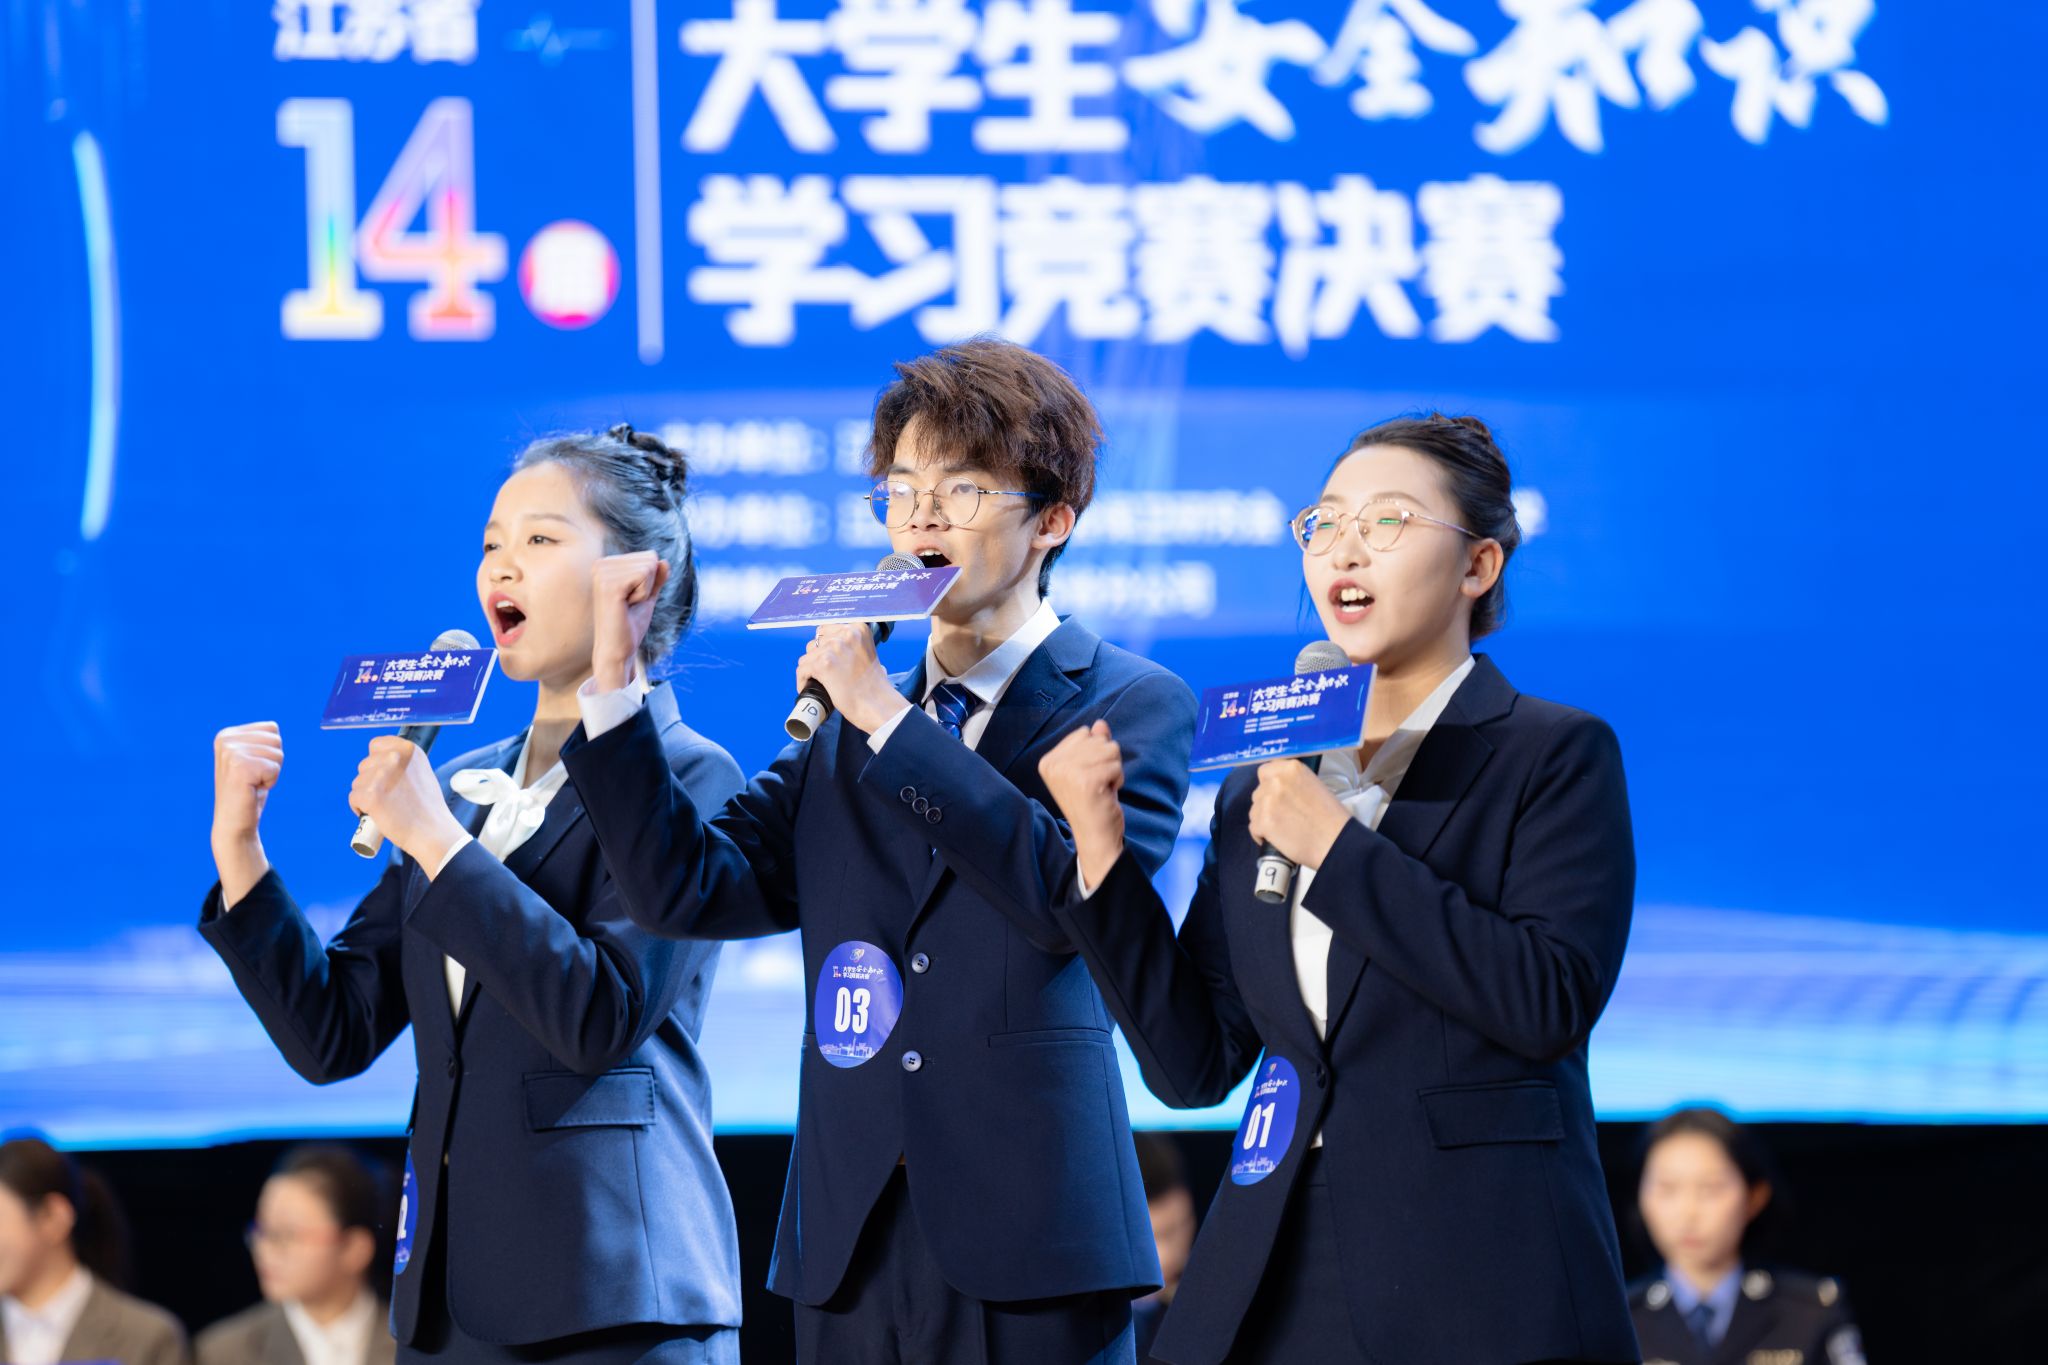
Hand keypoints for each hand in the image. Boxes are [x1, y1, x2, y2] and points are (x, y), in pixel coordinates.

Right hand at [213, 722, 282, 843]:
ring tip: (252, 784)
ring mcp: (231, 752)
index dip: (270, 752)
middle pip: (276, 739)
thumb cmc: (248, 791)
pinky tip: (253, 790)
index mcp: (226, 734)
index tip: (253, 768)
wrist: (234, 822)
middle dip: (272, 762)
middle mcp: (225, 739)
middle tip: (254, 778)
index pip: (272, 728)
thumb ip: (259, 740)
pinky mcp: (240, 767)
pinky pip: (275, 767)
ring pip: (278, 753)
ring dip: (271, 773)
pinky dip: (271, 781)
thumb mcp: (251, 759)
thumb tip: (274, 725)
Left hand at [349, 736, 466, 870]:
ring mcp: (381, 776)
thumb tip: (379, 762)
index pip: (376, 744)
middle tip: (387, 796)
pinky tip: (373, 813)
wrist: (432, 831)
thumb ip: (401, 763)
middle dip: (370, 780)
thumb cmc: (428, 807)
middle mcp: (394, 757)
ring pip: (358, 782)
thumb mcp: (422, 772)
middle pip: (365, 764)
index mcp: (408, 749)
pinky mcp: (370, 795)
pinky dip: (359, 807)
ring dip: (365, 794)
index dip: (376, 761)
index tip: (382, 774)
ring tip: (384, 806)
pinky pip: (353, 798)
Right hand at [592, 552, 667, 691]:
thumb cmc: (629, 625)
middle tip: (629, 604)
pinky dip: (643, 595)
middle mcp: (601, 564)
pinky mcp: (609, 585)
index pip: (649, 557)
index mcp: (606, 564)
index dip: (649, 582)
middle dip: (648, 586)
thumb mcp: (647, 596)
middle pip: (650, 559)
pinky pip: (644, 576)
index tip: (631, 599)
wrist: (618, 650)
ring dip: (645, 591)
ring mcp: (603, 573)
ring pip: (648, 567)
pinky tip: (626, 606)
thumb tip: (665, 561)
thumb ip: (655, 578)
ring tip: (626, 606)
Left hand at [795, 623, 907, 734]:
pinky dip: (802, 680)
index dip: (824, 645)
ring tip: (816, 681)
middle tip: (823, 672)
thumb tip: (834, 648)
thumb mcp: (868, 653)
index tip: (827, 658)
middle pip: (815, 642)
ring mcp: (833, 649)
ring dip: (809, 669)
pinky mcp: (822, 664)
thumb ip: (852, 645)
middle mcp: (846, 635)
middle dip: (816, 657)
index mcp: (858, 629)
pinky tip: (807, 687)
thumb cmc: (874, 685)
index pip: (827, 630)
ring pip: (807, 657)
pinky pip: (802, 669)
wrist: (877, 705)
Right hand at [1037, 721, 1126, 889]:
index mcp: (1048, 760)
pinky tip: (1107, 793)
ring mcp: (1068, 772)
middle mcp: (1054, 764)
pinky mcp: (1086, 781)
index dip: (1095, 753)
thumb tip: (1100, 723)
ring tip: (1102, 788)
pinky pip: (1116, 765)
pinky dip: (1117, 779)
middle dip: (1106, 760)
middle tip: (1097, 784)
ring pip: (1110, 749)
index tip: (1088, 776)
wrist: (1095, 836)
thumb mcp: (1090, 768)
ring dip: (1113, 770)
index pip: (1084, 733)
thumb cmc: (1092, 802)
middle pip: (1098, 739)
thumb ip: (1093, 744)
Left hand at [1247, 759, 1350, 871]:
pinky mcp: (1263, 822)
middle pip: (1258, 792)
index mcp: (1291, 769)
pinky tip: (1276, 840)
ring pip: (1254, 810)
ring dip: (1264, 820)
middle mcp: (1276, 781)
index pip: (1265, 771)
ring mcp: (1267, 801)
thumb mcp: (1313, 786)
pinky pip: (1253, 828)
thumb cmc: (1330, 817)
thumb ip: (1292, 783)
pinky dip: (1261, 835)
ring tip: (1282, 829)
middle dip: (1266, 804)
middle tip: (1283, 816)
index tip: (1276, 795)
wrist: (1335, 841)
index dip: (1269, 785)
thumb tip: (1277, 789)